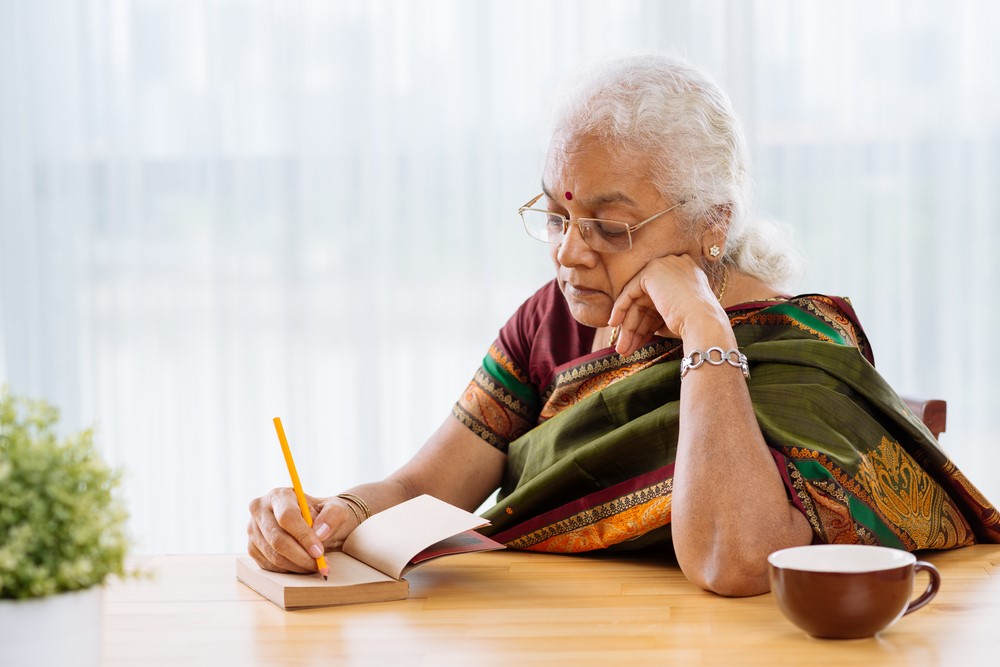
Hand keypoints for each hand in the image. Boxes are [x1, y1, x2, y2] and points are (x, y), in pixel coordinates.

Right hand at [246, 488, 359, 572]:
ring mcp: (252, 530)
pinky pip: (269, 565)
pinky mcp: (252, 548)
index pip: (287, 517)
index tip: (319, 551)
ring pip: (273, 555)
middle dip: (301, 556)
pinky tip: (303, 566)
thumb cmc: (324, 514)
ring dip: (297, 566)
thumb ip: (331, 516)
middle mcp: (260, 510)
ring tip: (316, 566)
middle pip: (277, 539)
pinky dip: (288, 570)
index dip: (303, 536)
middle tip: (320, 564)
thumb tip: (320, 533)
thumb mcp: (336, 509)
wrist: (314, 523)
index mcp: (278, 495)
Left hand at [607, 255, 726, 356]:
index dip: (648, 322)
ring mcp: (665, 266)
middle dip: (636, 327)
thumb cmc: (695, 328)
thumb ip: (658, 316)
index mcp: (688, 277)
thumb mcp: (675, 319)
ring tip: (623, 348)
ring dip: (629, 325)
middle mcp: (677, 267)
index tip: (639, 339)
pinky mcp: (652, 271)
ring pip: (639, 299)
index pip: (660, 300)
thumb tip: (637, 328)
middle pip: (648, 301)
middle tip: (627, 348)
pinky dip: (621, 308)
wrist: (704, 323)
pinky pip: (631, 291)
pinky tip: (615, 324)